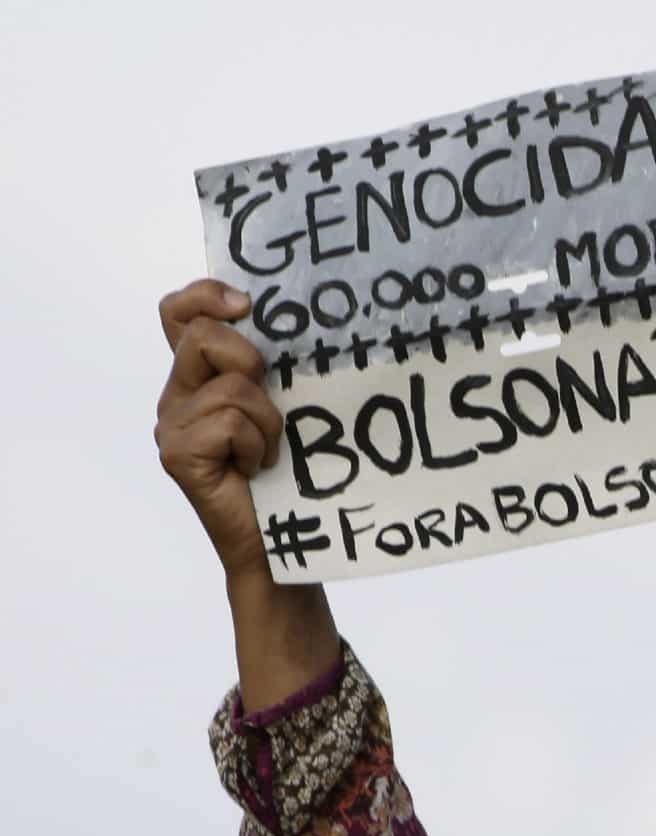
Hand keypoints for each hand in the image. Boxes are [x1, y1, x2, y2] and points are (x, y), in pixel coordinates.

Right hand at [155, 279, 283, 581]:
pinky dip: (257, 445)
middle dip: (250, 362)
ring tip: (268, 453)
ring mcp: (172, 424)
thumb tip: (302, 321)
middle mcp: (177, 395)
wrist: (282, 539)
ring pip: (229, 386)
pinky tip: (256, 470)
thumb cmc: (291, 473)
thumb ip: (271, 369)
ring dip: (267, 421)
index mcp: (199, 376)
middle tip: (270, 404)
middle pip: (203, 336)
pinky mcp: (178, 454)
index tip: (246, 306)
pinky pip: (229, 423)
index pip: (179, 312)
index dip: (205, 295)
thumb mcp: (285, 406)